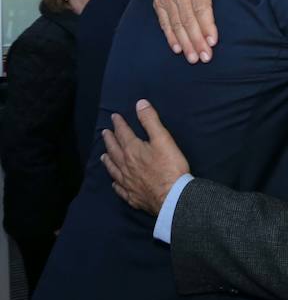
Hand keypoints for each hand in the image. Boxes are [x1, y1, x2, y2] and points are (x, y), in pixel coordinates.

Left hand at [101, 99, 189, 215]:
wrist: (172, 196)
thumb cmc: (170, 166)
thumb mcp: (163, 139)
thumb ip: (150, 121)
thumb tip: (140, 103)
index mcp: (132, 149)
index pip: (122, 133)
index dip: (118, 124)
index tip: (114, 117)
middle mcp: (125, 165)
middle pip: (114, 150)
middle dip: (109, 139)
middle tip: (105, 133)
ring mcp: (126, 182)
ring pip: (113, 168)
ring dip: (108, 160)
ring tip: (103, 155)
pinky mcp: (131, 195)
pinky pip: (118, 187)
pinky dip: (115, 182)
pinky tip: (114, 182)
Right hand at [149, 0, 244, 62]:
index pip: (201, 6)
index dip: (207, 24)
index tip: (213, 40)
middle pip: (189, 20)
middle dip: (197, 40)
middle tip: (205, 57)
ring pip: (177, 24)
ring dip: (185, 42)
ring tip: (193, 58)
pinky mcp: (159, 2)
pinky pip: (164, 22)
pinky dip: (170, 36)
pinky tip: (177, 48)